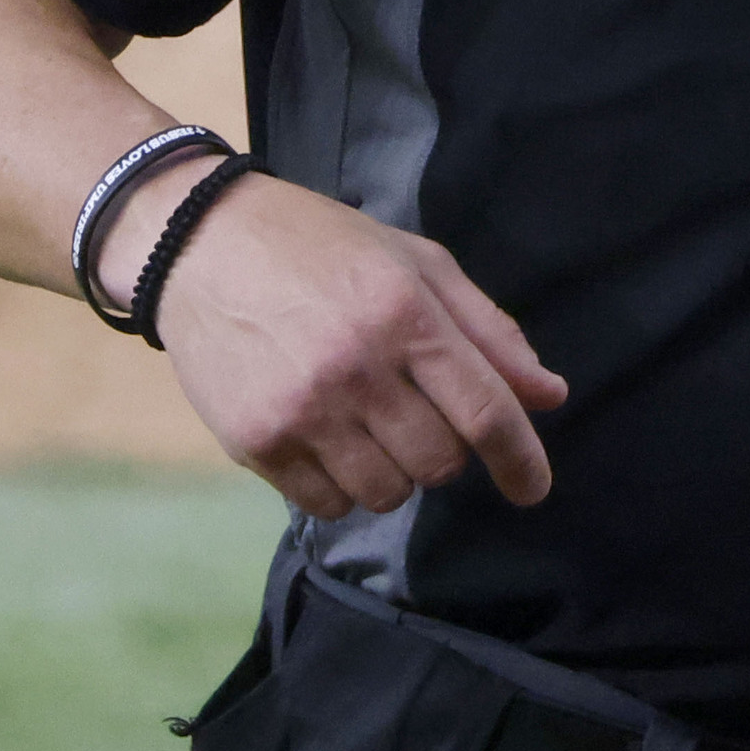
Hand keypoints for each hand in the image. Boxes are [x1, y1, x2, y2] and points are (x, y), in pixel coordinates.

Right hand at [109, 161, 570, 518]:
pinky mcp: (255, 442)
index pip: (484, 411)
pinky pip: (326, 506)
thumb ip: (487, 332)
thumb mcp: (417, 263)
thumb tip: (548, 396)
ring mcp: (301, 410)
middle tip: (418, 412)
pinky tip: (326, 437)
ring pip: (385, 494)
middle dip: (446, 451)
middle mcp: (355, 367)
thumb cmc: (323, 248)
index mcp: (404, 313)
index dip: (521, 460)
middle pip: (440, 463)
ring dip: (393, 471)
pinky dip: (340, 486)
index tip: (534, 489)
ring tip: (368, 421)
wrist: (201, 245)